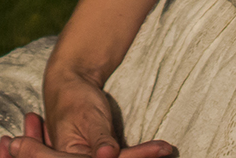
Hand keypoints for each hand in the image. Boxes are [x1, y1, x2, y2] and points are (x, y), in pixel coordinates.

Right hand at [0, 110, 174, 157]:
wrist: (70, 85)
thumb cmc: (76, 98)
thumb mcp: (89, 116)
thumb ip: (99, 139)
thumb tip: (108, 156)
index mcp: (70, 156)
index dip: (129, 157)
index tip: (154, 152)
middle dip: (140, 157)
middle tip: (166, 150)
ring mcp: (94, 157)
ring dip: (143, 155)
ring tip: (166, 149)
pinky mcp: (104, 154)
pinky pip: (123, 156)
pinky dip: (140, 153)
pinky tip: (158, 150)